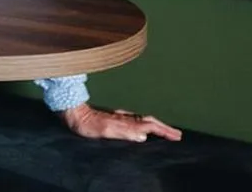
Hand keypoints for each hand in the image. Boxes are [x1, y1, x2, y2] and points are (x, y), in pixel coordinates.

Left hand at [61, 103, 180, 142]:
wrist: (73, 114)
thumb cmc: (87, 124)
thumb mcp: (105, 130)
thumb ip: (123, 132)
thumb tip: (143, 136)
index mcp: (125, 121)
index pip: (149, 125)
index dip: (163, 131)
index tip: (176, 136)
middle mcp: (125, 117)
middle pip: (149, 121)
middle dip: (164, 128)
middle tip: (177, 135)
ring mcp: (120, 118)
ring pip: (143, 121)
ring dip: (157, 126)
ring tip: (167, 132)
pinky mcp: (115, 119)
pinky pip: (135, 122)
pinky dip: (146, 125)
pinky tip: (145, 129)